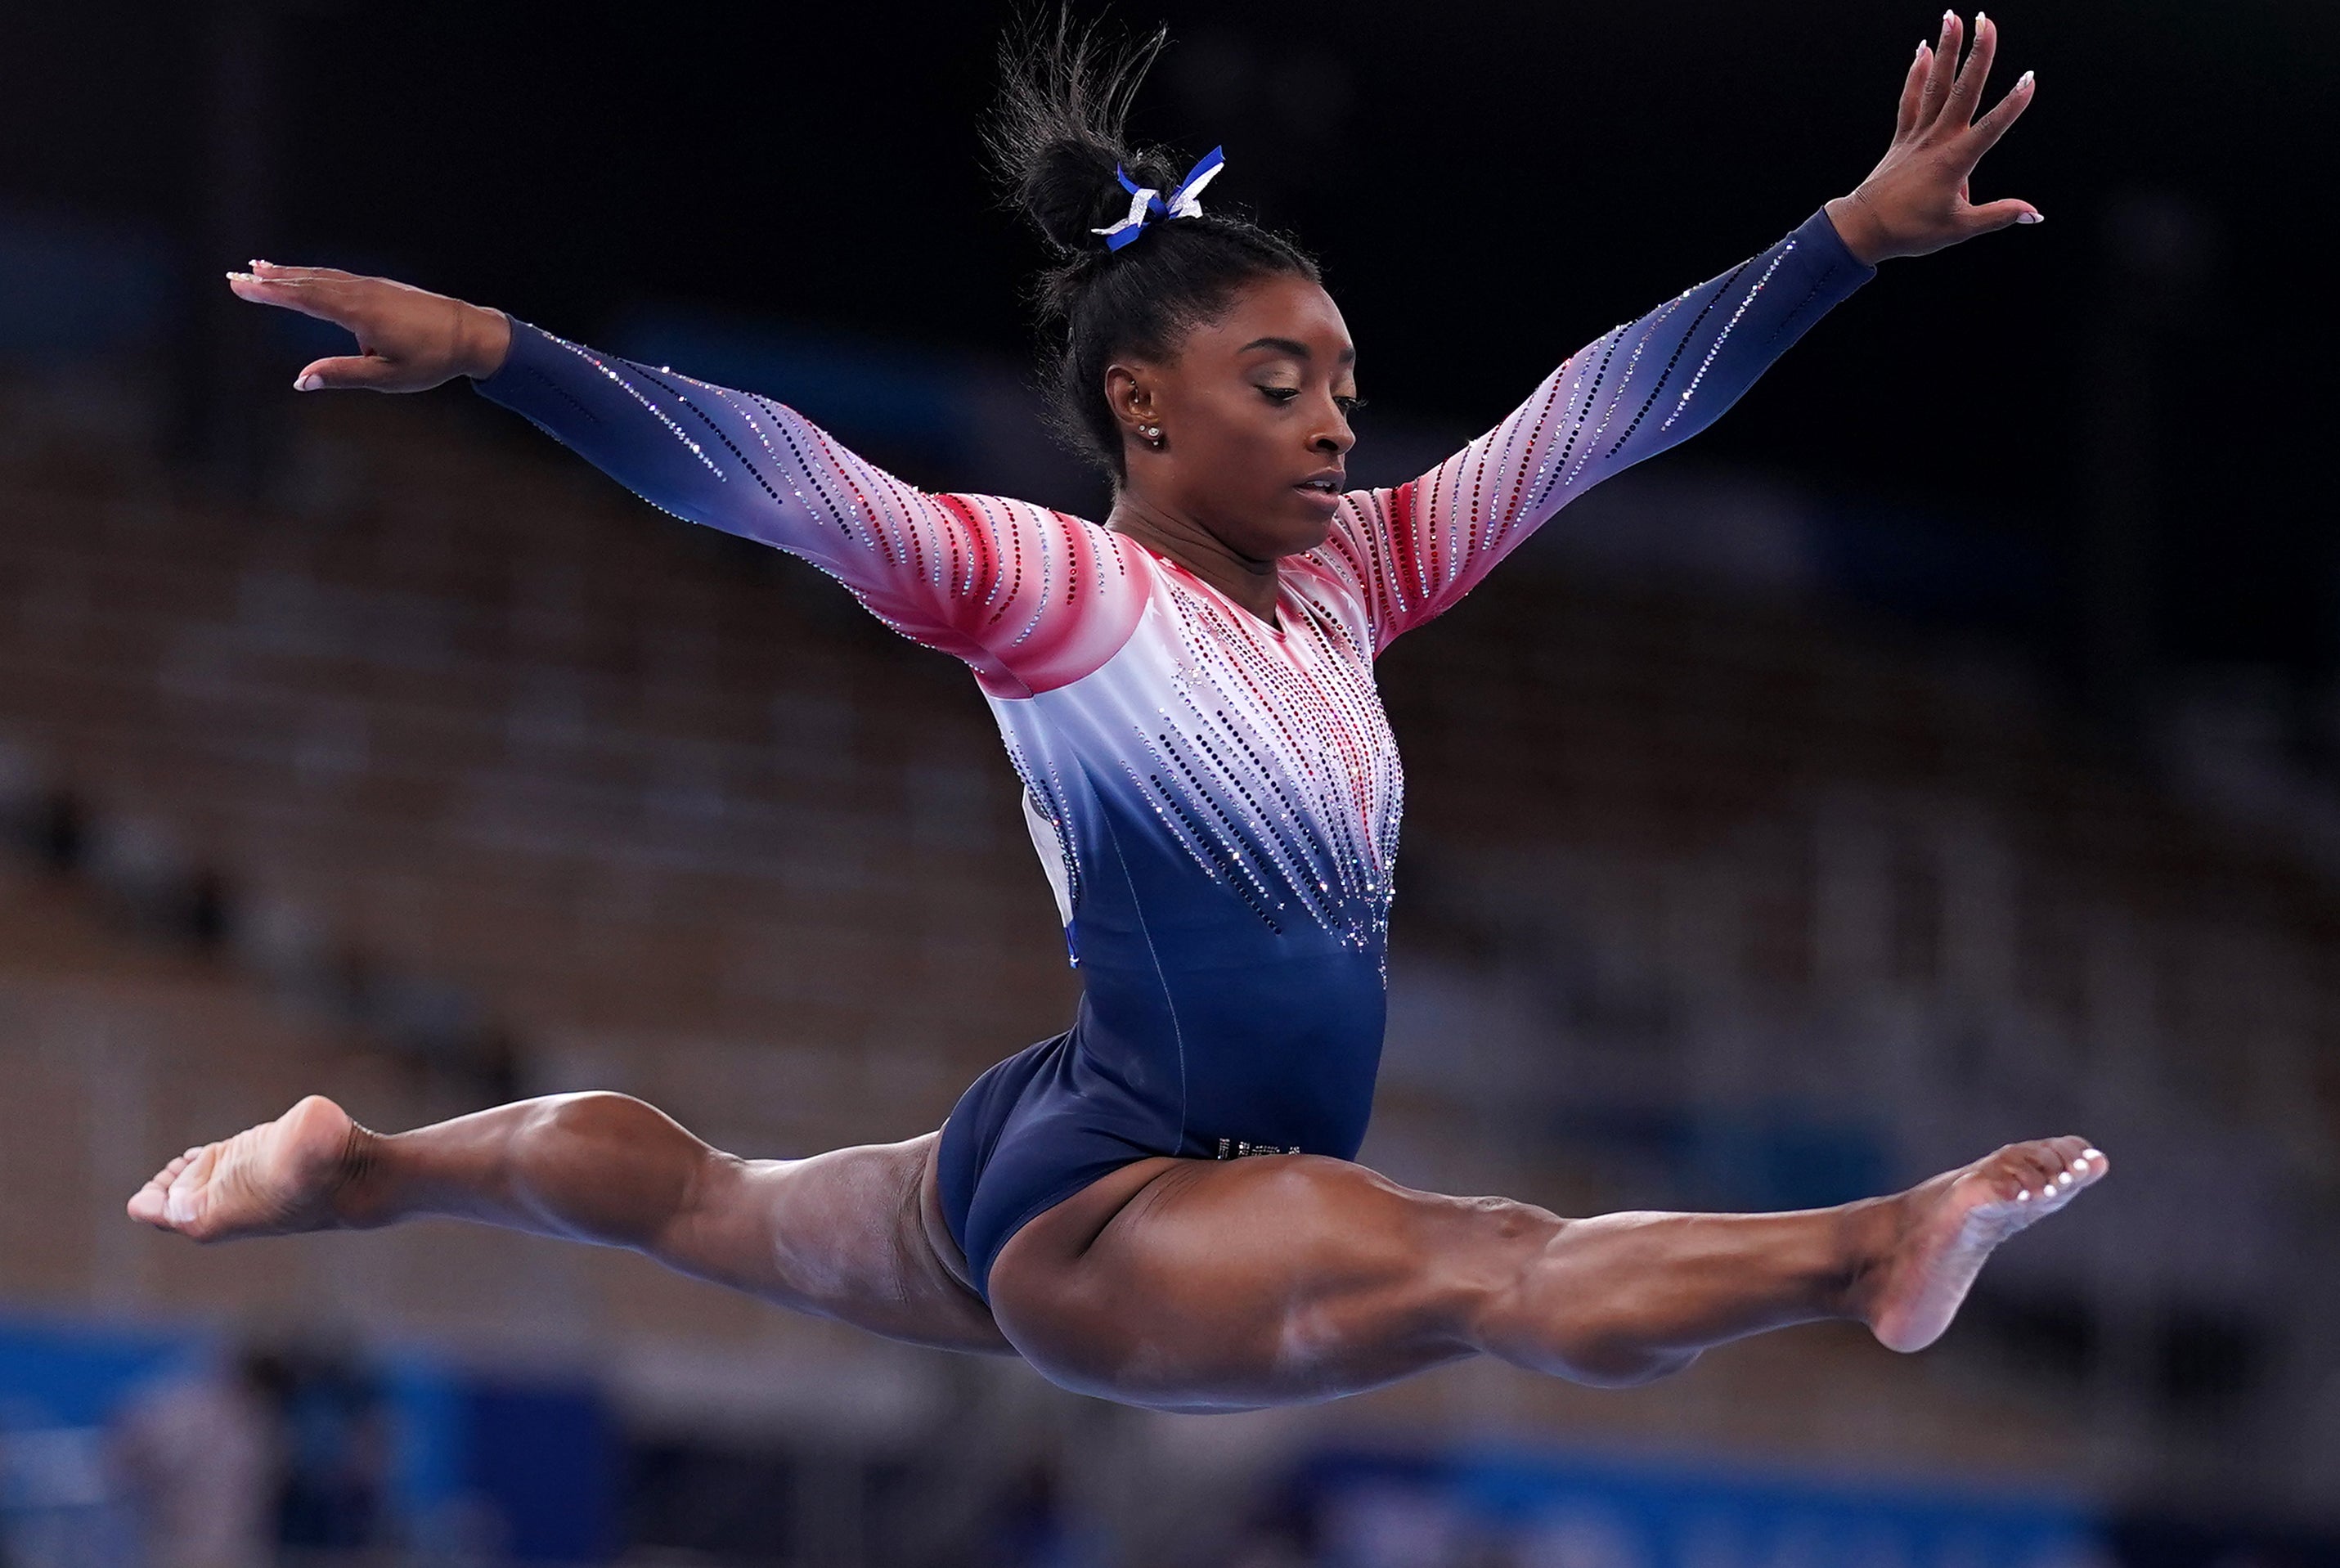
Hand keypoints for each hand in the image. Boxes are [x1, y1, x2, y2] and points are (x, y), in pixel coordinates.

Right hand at [225, 260, 512, 391]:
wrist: (472, 334)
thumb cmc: (432, 360)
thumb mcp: (387, 376)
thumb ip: (342, 374)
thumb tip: (300, 381)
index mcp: (358, 312)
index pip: (304, 299)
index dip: (269, 293)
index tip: (239, 285)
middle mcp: (361, 292)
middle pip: (306, 282)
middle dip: (269, 280)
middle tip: (234, 274)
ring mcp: (371, 285)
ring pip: (322, 276)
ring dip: (289, 272)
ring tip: (259, 267)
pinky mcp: (381, 287)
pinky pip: (338, 277)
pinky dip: (314, 274)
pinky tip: (304, 277)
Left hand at [1823, 11, 2039, 264]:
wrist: (1862, 229)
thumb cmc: (1910, 231)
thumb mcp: (1958, 230)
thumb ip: (1997, 216)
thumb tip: (2035, 214)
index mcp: (1954, 162)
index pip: (1991, 128)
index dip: (2012, 105)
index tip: (2029, 78)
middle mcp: (1936, 141)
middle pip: (1962, 91)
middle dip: (1977, 55)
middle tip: (1986, 21)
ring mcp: (1917, 136)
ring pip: (1935, 85)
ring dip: (1946, 50)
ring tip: (1953, 17)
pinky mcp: (1902, 137)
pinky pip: (1911, 99)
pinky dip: (1917, 74)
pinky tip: (1924, 49)